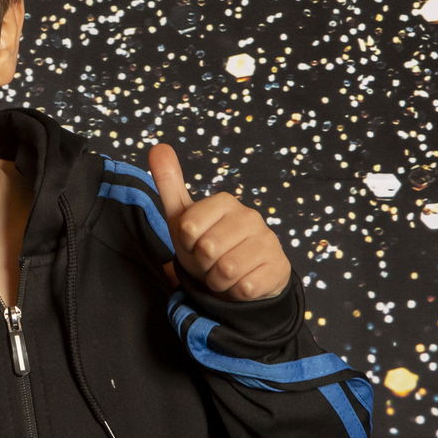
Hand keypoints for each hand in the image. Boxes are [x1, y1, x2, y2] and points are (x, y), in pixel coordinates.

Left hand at [148, 144, 289, 300]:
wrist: (243, 275)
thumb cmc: (207, 243)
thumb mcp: (183, 216)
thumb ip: (168, 182)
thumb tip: (158, 146)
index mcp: (224, 201)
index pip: (187, 228)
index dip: (185, 244)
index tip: (194, 243)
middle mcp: (250, 216)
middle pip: (207, 250)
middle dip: (202, 264)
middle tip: (210, 261)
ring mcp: (268, 240)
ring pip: (226, 271)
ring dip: (218, 281)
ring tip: (223, 273)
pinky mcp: (279, 267)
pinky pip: (245, 288)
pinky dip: (236, 292)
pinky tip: (242, 282)